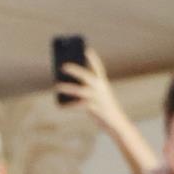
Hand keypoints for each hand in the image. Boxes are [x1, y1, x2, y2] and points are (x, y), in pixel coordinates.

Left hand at [56, 47, 159, 173]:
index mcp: (103, 83)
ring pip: (80, 91)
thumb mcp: (99, 96)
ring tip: (57, 85)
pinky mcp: (94, 109)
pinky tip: (60, 106)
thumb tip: (68, 85)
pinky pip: (78, 106)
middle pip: (86, 75)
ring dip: (68, 87)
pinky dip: (68, 106)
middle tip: (62, 66)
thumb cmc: (105, 109)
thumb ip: (87, 89)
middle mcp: (101, 88)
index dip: (92, 58)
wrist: (117, 124)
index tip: (86, 49)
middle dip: (74, 69)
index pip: (98, 67)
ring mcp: (98, 98)